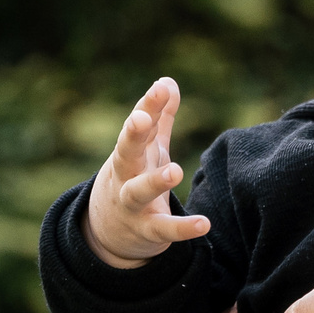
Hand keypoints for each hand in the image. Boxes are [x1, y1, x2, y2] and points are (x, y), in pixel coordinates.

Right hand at [85, 77, 210, 269]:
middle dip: (132, 135)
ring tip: (175, 171)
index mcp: (130, 152)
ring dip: (154, 181)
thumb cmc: (134, 178)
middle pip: (125, 152)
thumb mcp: (147, 148)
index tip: (160, 87)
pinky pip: (163, 230)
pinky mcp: (146, 230)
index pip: (139, 124)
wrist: (110, 231)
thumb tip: (167, 81)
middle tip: (140, 119)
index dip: (148, 105)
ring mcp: (132, 204)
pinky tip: (203, 223)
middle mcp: (126, 175)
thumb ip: (159, 117)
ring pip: (138, 192)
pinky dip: (182, 228)